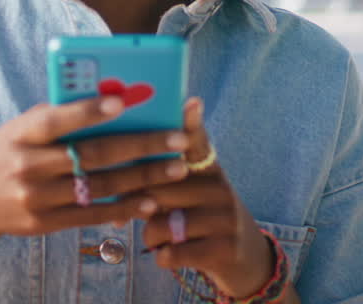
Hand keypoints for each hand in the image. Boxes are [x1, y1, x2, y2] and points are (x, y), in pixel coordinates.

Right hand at [0, 94, 192, 274]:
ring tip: (176, 168)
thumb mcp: (17, 129)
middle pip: (92, 154)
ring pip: (100, 187)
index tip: (123, 102)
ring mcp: (38, 197)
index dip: (89, 111)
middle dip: (140, 146)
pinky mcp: (46, 223)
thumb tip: (107, 99)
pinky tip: (150, 201)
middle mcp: (29, 166)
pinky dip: (124, 208)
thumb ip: (54, 117)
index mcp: (22, 134)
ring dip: (143, 178)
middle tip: (177, 138)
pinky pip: (92, 215)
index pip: (57, 120)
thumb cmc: (3, 155)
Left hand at [140, 98, 276, 298]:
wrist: (247, 261)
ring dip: (150, 236)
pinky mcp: (225, 249)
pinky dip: (163, 256)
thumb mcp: (192, 196)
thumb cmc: (203, 222)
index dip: (192, 124)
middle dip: (138, 204)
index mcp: (209, 171)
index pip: (198, 143)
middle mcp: (220, 189)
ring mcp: (225, 218)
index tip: (190, 102)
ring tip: (156, 239)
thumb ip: (162, 182)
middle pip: (161, 187)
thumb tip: (115, 181)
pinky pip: (175, 251)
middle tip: (133, 214)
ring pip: (163, 222)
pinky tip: (166, 256)